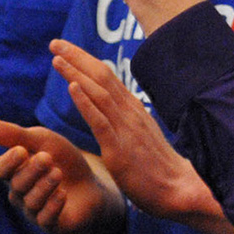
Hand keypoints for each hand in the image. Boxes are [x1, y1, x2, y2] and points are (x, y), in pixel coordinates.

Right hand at [0, 118, 121, 233]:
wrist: (93, 183)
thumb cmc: (63, 159)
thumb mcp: (43, 140)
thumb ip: (16, 134)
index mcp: (15, 172)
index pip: (0, 169)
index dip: (8, 161)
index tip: (22, 150)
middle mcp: (20, 193)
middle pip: (17, 184)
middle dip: (31, 171)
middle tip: (46, 158)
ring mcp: (34, 211)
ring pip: (31, 201)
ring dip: (44, 186)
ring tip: (57, 173)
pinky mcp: (51, 224)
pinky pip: (45, 220)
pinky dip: (53, 206)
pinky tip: (62, 194)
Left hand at [50, 39, 232, 233]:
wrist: (178, 190)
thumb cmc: (158, 168)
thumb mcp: (140, 137)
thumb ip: (126, 122)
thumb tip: (113, 112)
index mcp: (134, 109)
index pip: (108, 77)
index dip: (85, 61)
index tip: (66, 50)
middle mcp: (130, 112)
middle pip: (102, 77)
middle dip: (77, 58)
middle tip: (55, 43)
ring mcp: (126, 129)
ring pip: (98, 93)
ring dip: (76, 74)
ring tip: (57, 59)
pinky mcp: (120, 149)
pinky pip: (100, 121)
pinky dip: (85, 102)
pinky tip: (71, 88)